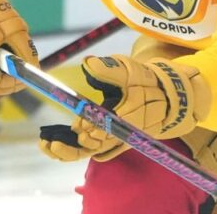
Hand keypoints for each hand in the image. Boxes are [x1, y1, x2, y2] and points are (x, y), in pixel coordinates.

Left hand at [38, 55, 210, 162]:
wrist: (170, 98)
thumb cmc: (148, 83)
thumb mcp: (130, 71)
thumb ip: (108, 69)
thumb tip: (87, 64)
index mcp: (121, 118)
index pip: (98, 132)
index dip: (81, 133)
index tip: (66, 129)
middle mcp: (118, 134)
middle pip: (89, 147)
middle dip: (67, 145)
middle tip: (46, 142)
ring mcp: (116, 140)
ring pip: (89, 151)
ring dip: (68, 149)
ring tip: (47, 144)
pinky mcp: (115, 141)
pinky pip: (93, 150)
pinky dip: (76, 148)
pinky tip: (60, 143)